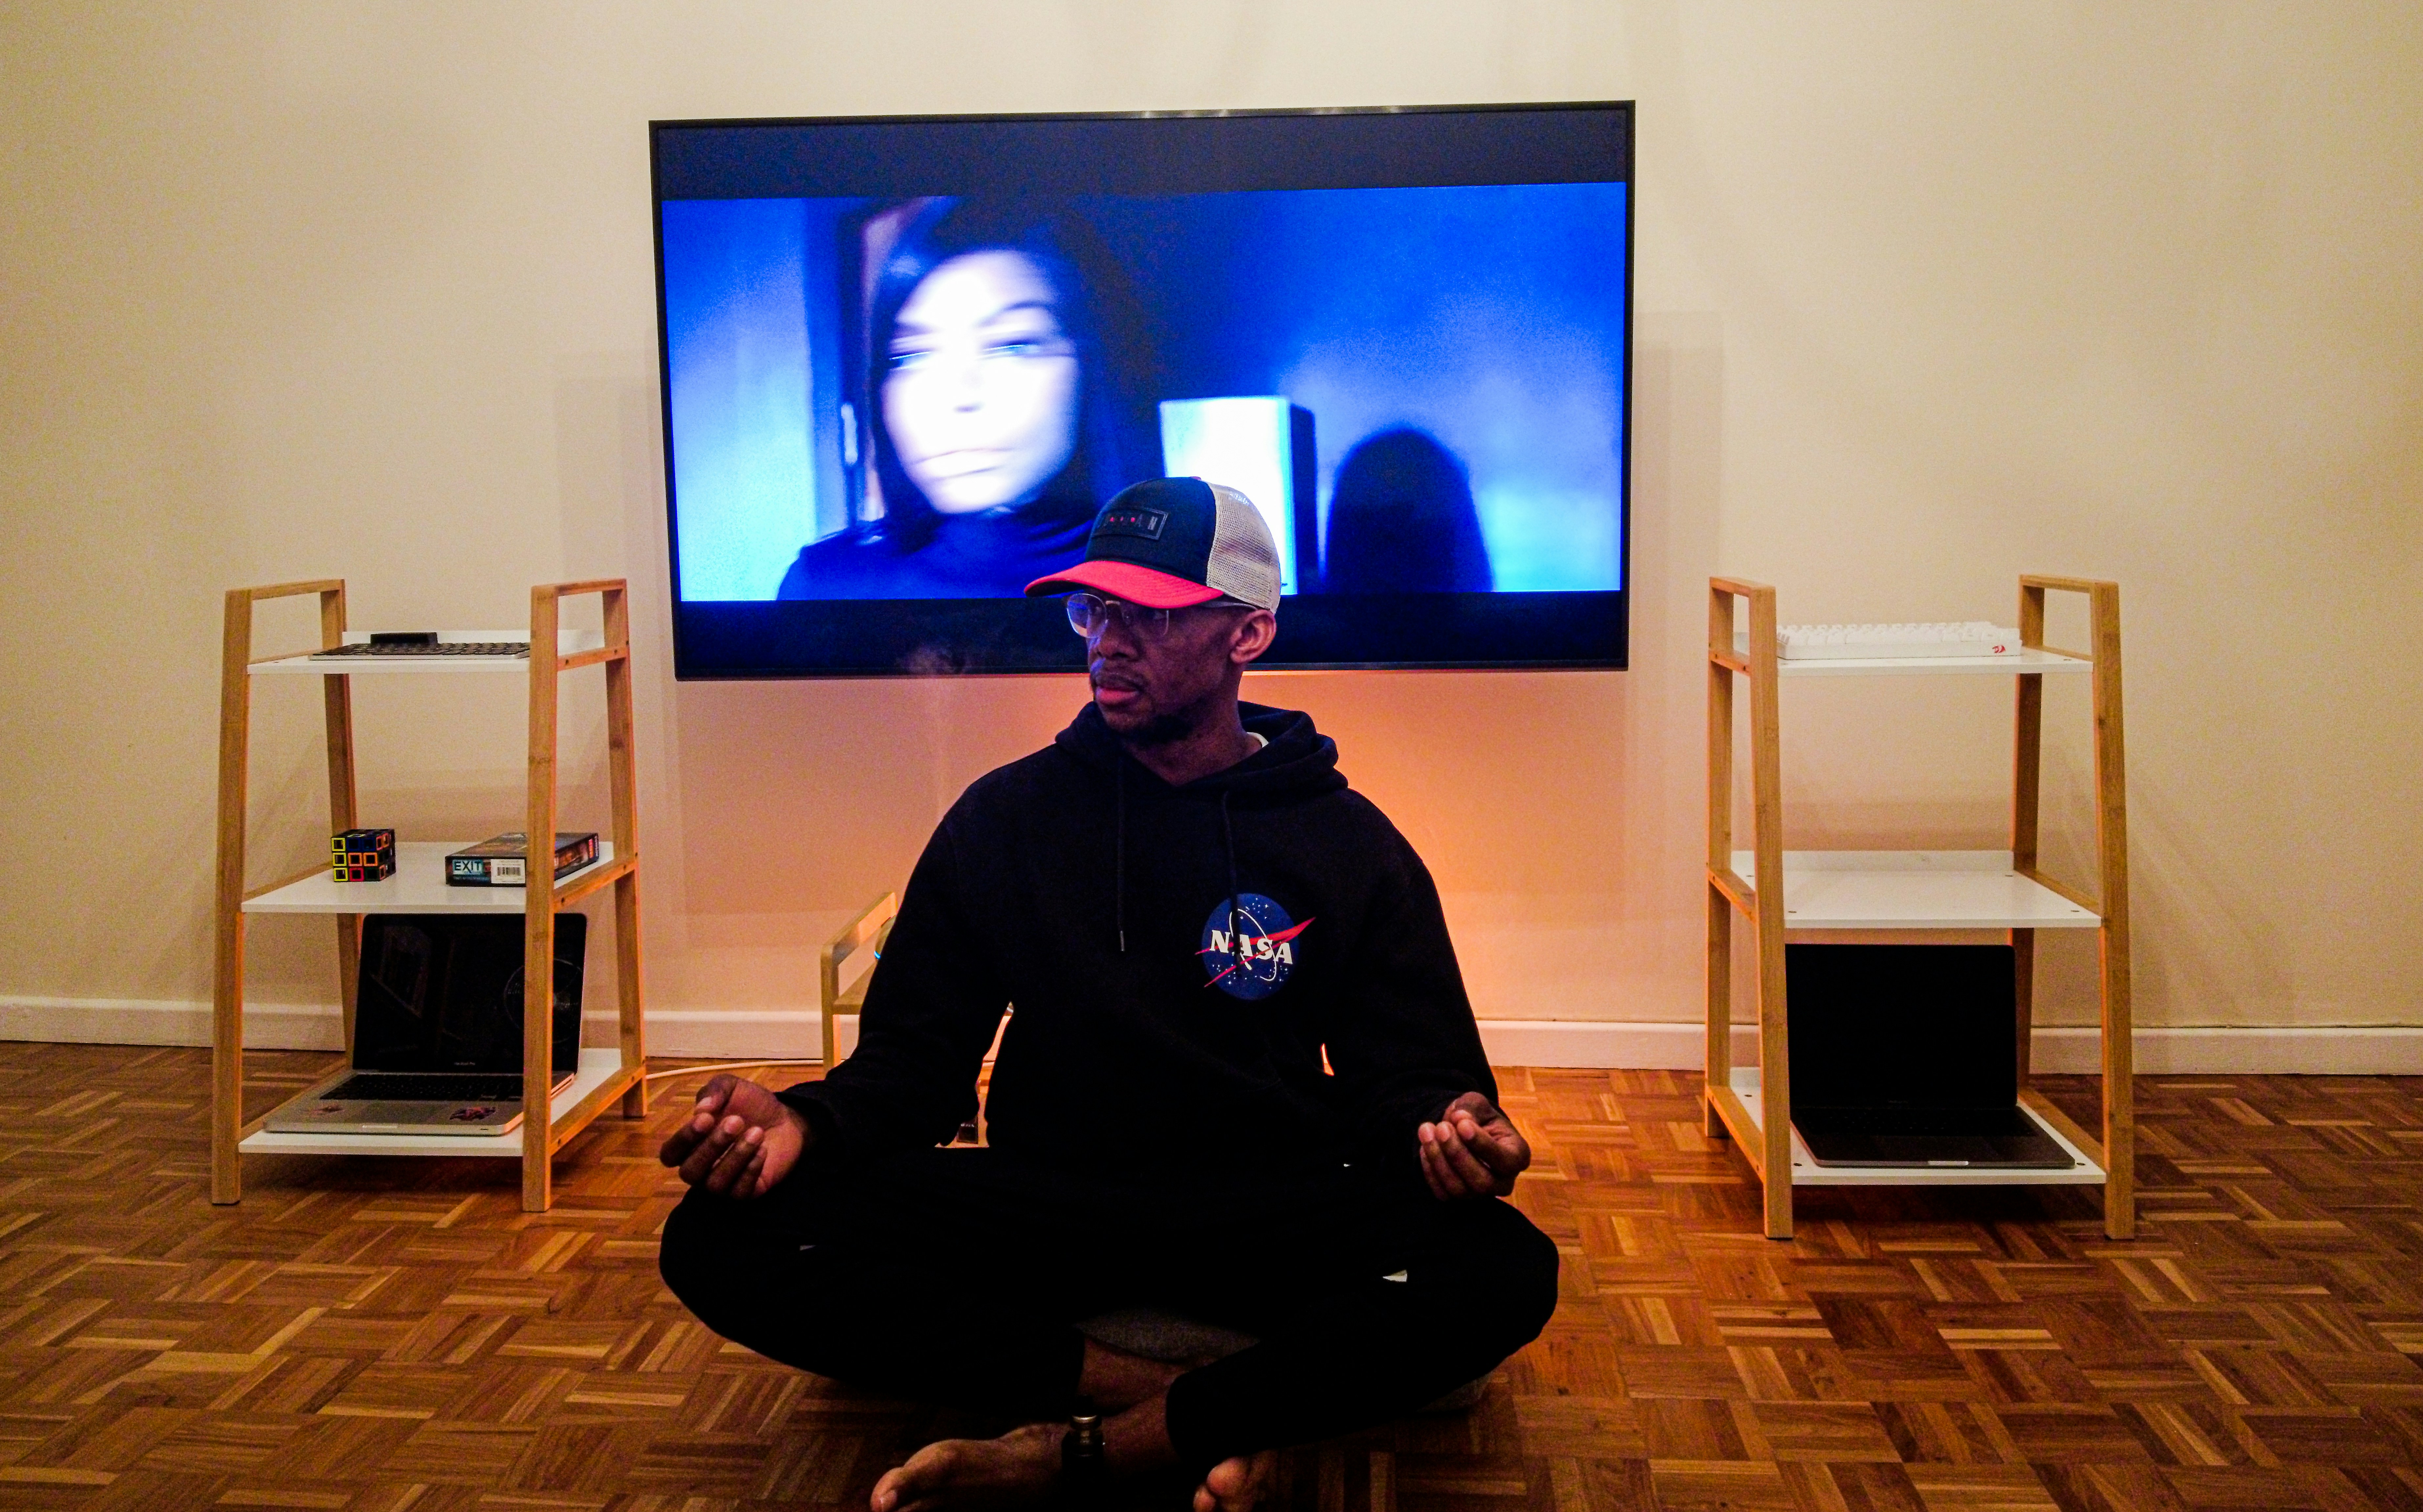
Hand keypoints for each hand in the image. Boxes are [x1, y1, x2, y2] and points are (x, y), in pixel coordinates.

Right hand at [657, 1074, 811, 1198]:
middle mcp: (701, 1169)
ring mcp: (722, 1183)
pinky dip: (751, 1170)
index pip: (670, 1154)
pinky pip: (740, 1191)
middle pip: (690, 1172)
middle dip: (711, 1147)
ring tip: (756, 1132)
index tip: (706, 1118)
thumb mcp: (731, 1088)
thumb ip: (714, 1092)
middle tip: (736, 1121)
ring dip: (736, 1156)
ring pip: (715, 1184)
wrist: (785, 1118)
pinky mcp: (746, 1192)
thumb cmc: (750, 1104)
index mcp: (689, 1146)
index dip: (683, 1139)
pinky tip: (763, 1149)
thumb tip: (701, 1109)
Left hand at [1416, 1091, 1530, 1200]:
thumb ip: (1471, 1108)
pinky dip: (1430, 1171)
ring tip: (1427, 1131)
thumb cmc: (1478, 1118)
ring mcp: (1481, 1194)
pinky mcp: (1459, 1199)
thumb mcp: (1478, 1104)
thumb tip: (1459, 1118)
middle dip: (1457, 1154)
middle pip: (1482, 1182)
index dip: (1482, 1144)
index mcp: (1517, 1156)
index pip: (1505, 1160)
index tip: (1462, 1124)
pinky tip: (1425, 1147)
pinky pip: (1443, 1193)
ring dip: (1439, 1160)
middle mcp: (1503, 1182)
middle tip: (1441, 1127)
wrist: (1464, 1131)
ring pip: (1460, 1190)